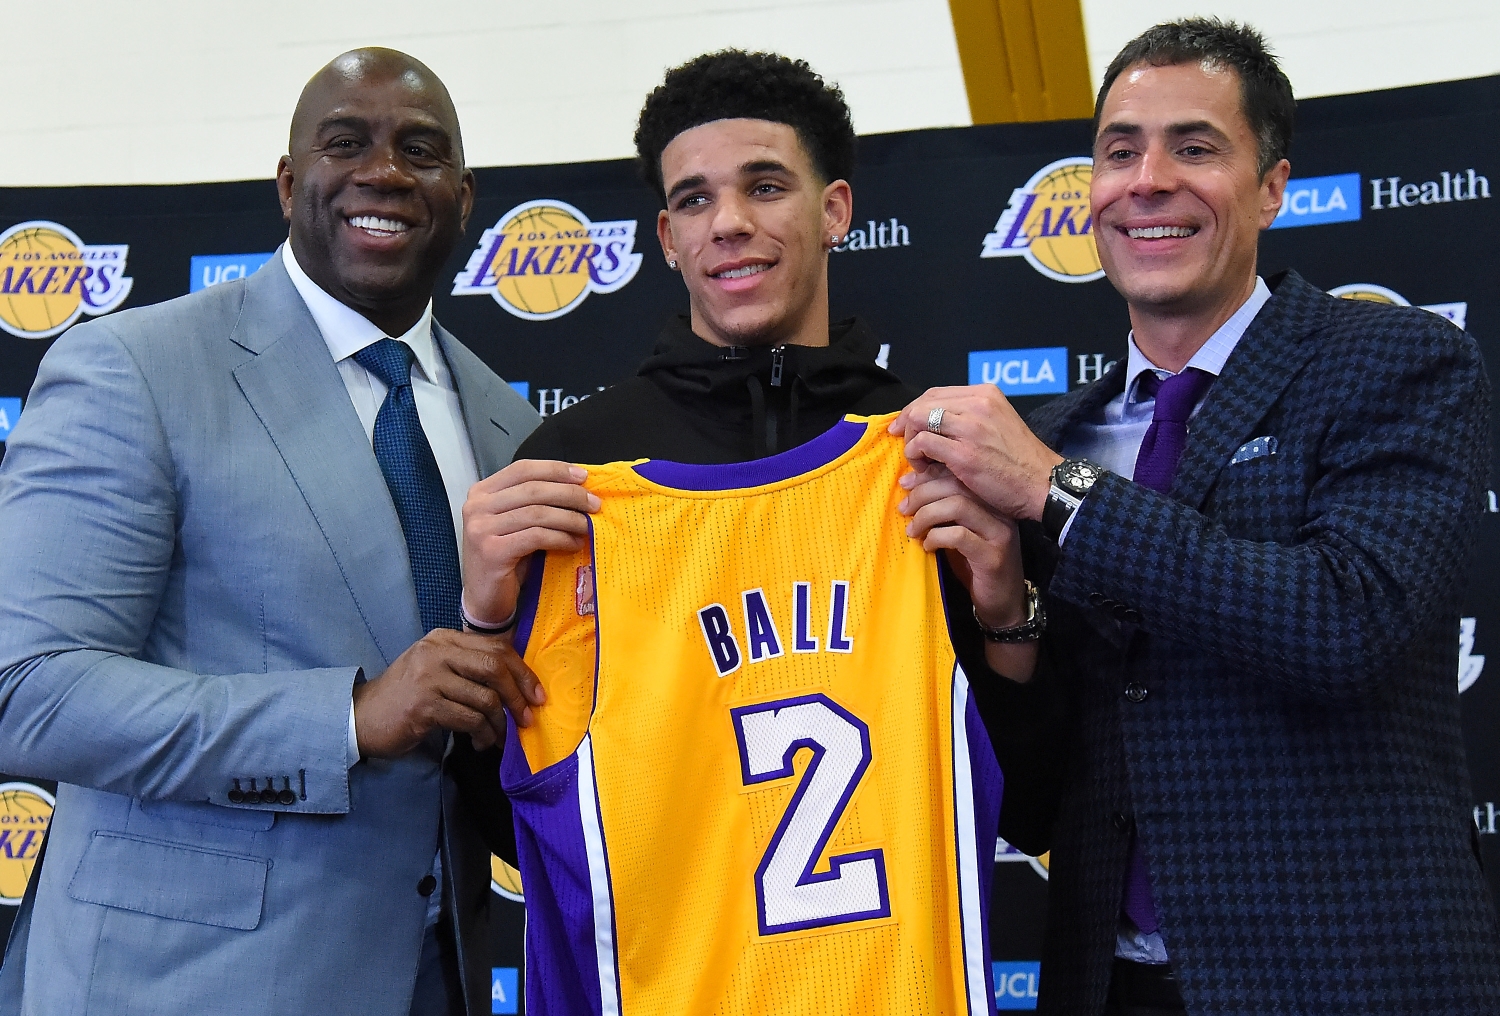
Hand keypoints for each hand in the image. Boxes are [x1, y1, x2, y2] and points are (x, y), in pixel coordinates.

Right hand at [353, 628, 546, 757]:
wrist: (362, 717)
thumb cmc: (406, 696)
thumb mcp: (436, 670)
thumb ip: (469, 667)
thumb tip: (517, 684)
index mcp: (444, 638)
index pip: (496, 648)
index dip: (522, 672)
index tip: (537, 694)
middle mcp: (436, 652)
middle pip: (495, 668)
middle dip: (517, 696)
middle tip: (526, 719)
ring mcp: (429, 677)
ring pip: (485, 698)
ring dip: (499, 724)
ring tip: (498, 738)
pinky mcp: (424, 705)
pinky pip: (469, 720)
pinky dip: (482, 735)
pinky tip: (480, 743)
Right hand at [462, 459, 599, 624]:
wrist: (485, 598)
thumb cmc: (507, 559)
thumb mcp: (517, 523)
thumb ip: (535, 502)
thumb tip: (578, 486)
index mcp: (482, 492)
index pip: (522, 469)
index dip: (555, 469)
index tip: (583, 476)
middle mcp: (477, 506)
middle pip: (533, 489)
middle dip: (569, 494)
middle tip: (594, 504)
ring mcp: (481, 528)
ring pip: (537, 513)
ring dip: (570, 518)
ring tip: (588, 526)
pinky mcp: (491, 551)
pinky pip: (536, 537)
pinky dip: (561, 538)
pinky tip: (574, 543)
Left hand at [889, 386, 1062, 521]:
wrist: (1043, 484)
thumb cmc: (1020, 461)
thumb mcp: (999, 424)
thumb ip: (971, 418)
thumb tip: (935, 422)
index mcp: (986, 394)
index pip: (937, 393)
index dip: (915, 408)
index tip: (904, 425)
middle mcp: (978, 404)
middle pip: (924, 403)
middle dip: (907, 422)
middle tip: (902, 442)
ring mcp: (971, 428)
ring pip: (919, 420)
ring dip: (911, 441)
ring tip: (920, 460)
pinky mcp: (964, 453)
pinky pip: (922, 443)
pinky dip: (915, 455)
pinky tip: (924, 468)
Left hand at [899, 463, 1026, 627]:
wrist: (1002, 602)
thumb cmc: (974, 564)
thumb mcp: (957, 531)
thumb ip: (942, 510)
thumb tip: (910, 489)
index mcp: (990, 499)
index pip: (958, 474)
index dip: (927, 476)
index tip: (904, 485)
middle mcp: (999, 510)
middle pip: (957, 485)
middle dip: (922, 494)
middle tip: (904, 509)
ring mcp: (999, 532)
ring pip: (959, 506)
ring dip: (927, 515)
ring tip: (912, 530)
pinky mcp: (993, 555)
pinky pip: (959, 535)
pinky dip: (936, 537)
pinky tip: (928, 546)